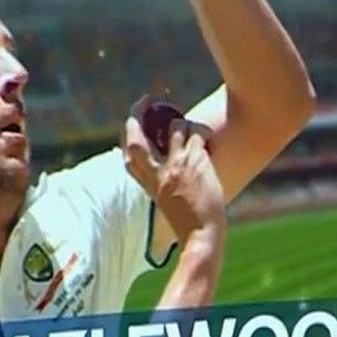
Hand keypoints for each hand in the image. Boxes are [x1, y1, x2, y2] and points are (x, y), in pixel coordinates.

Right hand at [125, 120, 223, 238]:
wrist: (201, 237)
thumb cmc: (189, 224)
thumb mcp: (169, 202)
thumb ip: (165, 183)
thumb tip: (170, 165)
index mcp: (149, 184)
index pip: (128, 156)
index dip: (128, 136)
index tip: (133, 123)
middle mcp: (159, 173)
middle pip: (137, 138)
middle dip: (138, 114)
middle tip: (146, 100)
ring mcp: (176, 166)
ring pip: (175, 127)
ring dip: (184, 123)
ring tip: (194, 132)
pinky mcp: (196, 162)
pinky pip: (197, 133)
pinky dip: (203, 132)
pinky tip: (209, 141)